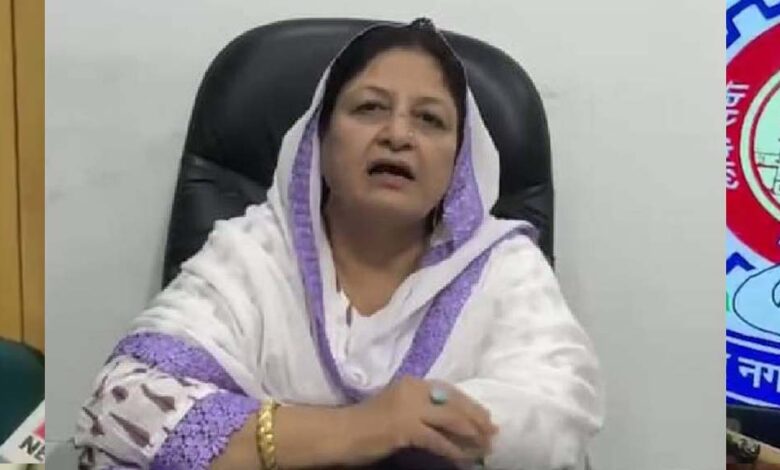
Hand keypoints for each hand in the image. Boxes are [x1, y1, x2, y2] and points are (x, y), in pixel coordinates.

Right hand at [341, 376, 497, 466]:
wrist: (341, 432)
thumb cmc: (367, 423)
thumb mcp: (397, 407)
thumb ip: (420, 408)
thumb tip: (450, 420)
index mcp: (411, 383)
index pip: (449, 390)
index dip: (469, 404)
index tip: (485, 416)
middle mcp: (413, 390)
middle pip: (454, 402)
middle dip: (477, 419)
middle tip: (493, 433)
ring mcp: (409, 408)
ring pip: (451, 419)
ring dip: (472, 435)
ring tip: (484, 447)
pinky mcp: (405, 428)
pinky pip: (438, 440)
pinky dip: (454, 451)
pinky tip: (464, 460)